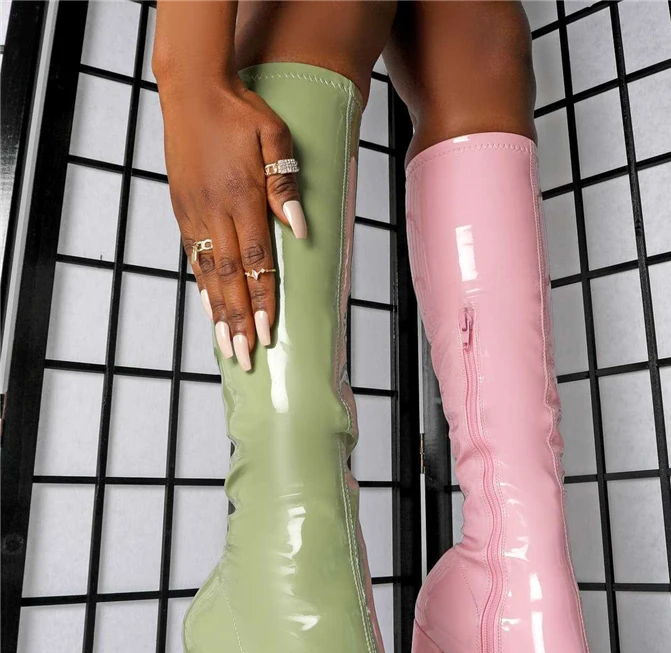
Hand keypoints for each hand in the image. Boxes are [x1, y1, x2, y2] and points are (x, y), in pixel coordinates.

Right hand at [159, 74, 305, 370]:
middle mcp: (215, 211)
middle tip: (246, 358)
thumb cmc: (240, 111)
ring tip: (227, 347)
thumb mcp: (274, 136)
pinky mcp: (183, 210)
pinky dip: (203, 286)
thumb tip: (299, 227)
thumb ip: (285, 182)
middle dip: (238, 322)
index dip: (261, 298)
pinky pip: (194, 257)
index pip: (255, 259)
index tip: (266, 332)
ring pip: (209, 273)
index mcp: (241, 197)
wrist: (193, 88)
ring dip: (219, 314)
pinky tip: (210, 310)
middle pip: (230, 278)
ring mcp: (195, 213)